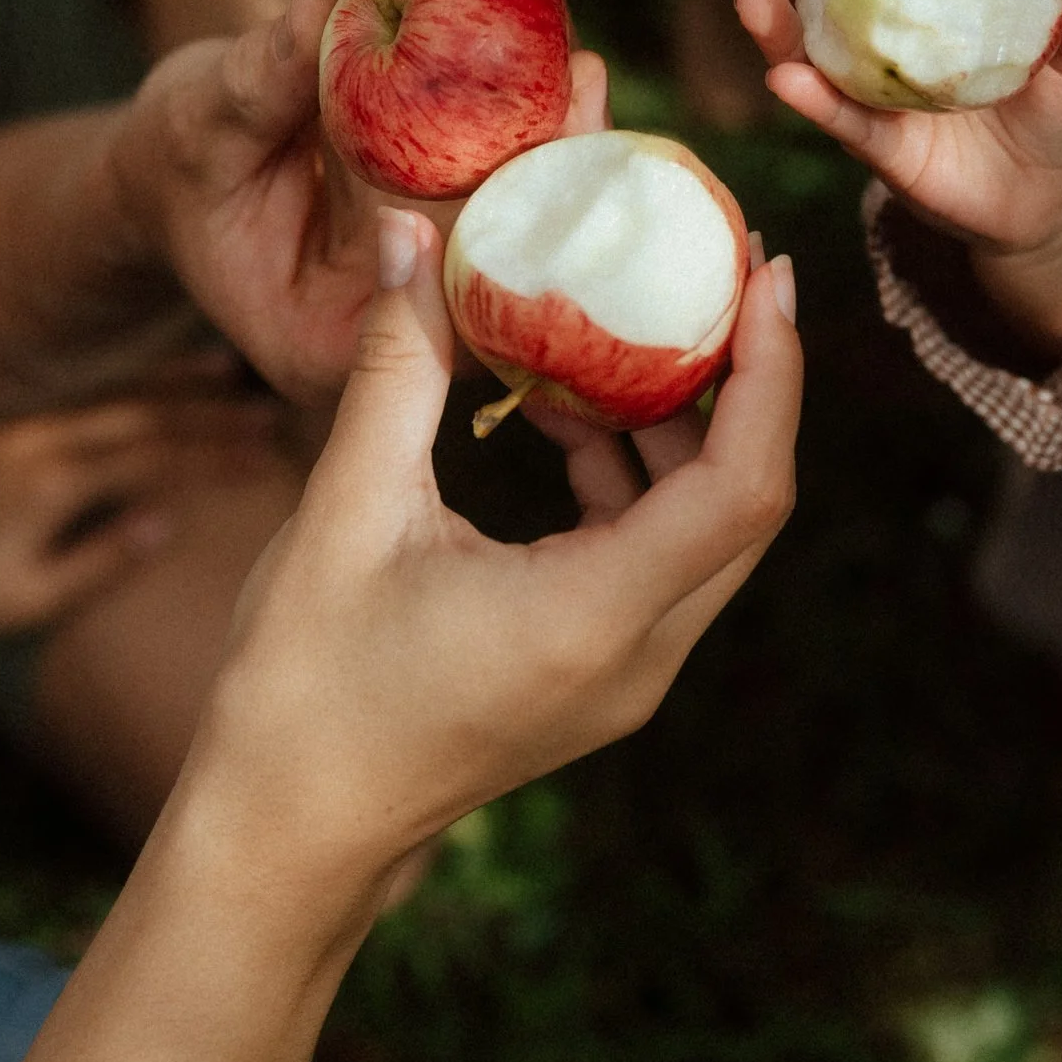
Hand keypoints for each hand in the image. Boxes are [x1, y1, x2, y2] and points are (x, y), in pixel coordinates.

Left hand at [0, 394, 286, 637]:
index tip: (270, 457)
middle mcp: (49, 438)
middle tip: (272, 415)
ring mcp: (27, 422)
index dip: (219, 458)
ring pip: (117, 393)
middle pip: (149, 417)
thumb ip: (101, 559)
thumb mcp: (23, 596)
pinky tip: (152, 379)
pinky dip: (127, 381)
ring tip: (232, 374)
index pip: (160, 461)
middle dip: (214, 416)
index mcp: (58, 482)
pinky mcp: (10, 419)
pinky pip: (83, 393)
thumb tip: (167, 522)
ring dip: (177, 383)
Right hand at [115, 0, 615, 406]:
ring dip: (551, 150)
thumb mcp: (193, 124)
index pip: (429, 316)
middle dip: (545, 184)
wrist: (179, 171)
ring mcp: (426, 284)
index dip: (485, 239)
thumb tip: (317, 10)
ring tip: (581, 63)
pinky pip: (499, 189)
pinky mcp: (445, 229)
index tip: (525, 159)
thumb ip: (257, 84)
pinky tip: (554, 55)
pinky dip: (523, 129)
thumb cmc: (173, 165)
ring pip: (510, 232)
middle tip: (583, 81)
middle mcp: (391, 333)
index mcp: (324, 346)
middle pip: (492, 274)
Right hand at [195, 207, 800, 873]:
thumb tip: (411, 231)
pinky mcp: (598, 676)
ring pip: (708, 533)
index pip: (743, 485)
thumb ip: (394, 368)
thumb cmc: (304, 685)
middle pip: (750, 504)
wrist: (288, 830)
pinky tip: (568, 419)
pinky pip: (659, 561)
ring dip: (687, 431)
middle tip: (720, 277)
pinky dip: (640, 480)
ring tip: (628, 333)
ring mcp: (626, 676)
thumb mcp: (345, 510)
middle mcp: (638, 655)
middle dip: (749, 383)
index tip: (765, 274)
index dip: (773, 372)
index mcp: (595, 617)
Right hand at [736, 0, 1061, 341]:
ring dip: (778, 29)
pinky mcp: (879, 147)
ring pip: (814, 55)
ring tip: (754, 4)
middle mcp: (896, 41)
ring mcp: (880, 94)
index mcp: (940, 2)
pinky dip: (812, 99)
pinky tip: (786, 80)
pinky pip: (841, 120)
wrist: (1058, 203)